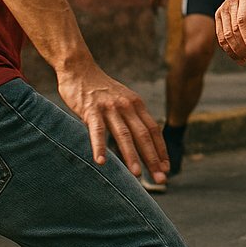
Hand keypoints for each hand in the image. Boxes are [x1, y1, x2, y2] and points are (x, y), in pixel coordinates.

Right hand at [57, 63, 167, 183]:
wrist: (79, 68)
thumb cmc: (99, 89)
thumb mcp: (121, 100)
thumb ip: (130, 118)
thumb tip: (138, 141)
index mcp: (137, 104)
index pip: (154, 130)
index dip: (161, 149)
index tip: (166, 167)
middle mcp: (127, 106)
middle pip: (144, 136)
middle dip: (153, 159)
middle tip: (161, 178)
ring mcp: (109, 108)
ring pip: (124, 135)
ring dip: (131, 156)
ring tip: (137, 174)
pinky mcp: (91, 110)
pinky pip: (96, 131)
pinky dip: (99, 147)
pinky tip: (102, 162)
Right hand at [215, 0, 245, 63]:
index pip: (242, 21)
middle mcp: (230, 3)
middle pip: (232, 30)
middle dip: (242, 48)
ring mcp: (222, 9)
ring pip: (224, 35)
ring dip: (234, 51)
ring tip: (245, 60)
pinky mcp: (219, 15)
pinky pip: (220, 35)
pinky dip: (228, 48)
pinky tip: (237, 57)